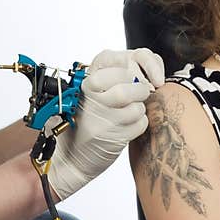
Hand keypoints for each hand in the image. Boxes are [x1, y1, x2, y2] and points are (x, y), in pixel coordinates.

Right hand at [47, 48, 164, 199]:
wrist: (71, 155)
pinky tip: (125, 126)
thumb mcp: (91, 92)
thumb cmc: (85, 119)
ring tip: (127, 112)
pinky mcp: (113, 137)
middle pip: (131, 84)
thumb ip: (114, 77)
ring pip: (138, 105)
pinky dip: (138, 124)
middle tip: (138, 93)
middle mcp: (92, 99)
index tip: (139, 75)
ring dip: (138, 109)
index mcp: (86, 83)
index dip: (138, 68)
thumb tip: (148, 71)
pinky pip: (140, 123)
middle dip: (141, 89)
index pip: (120, 63)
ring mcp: (103, 118)